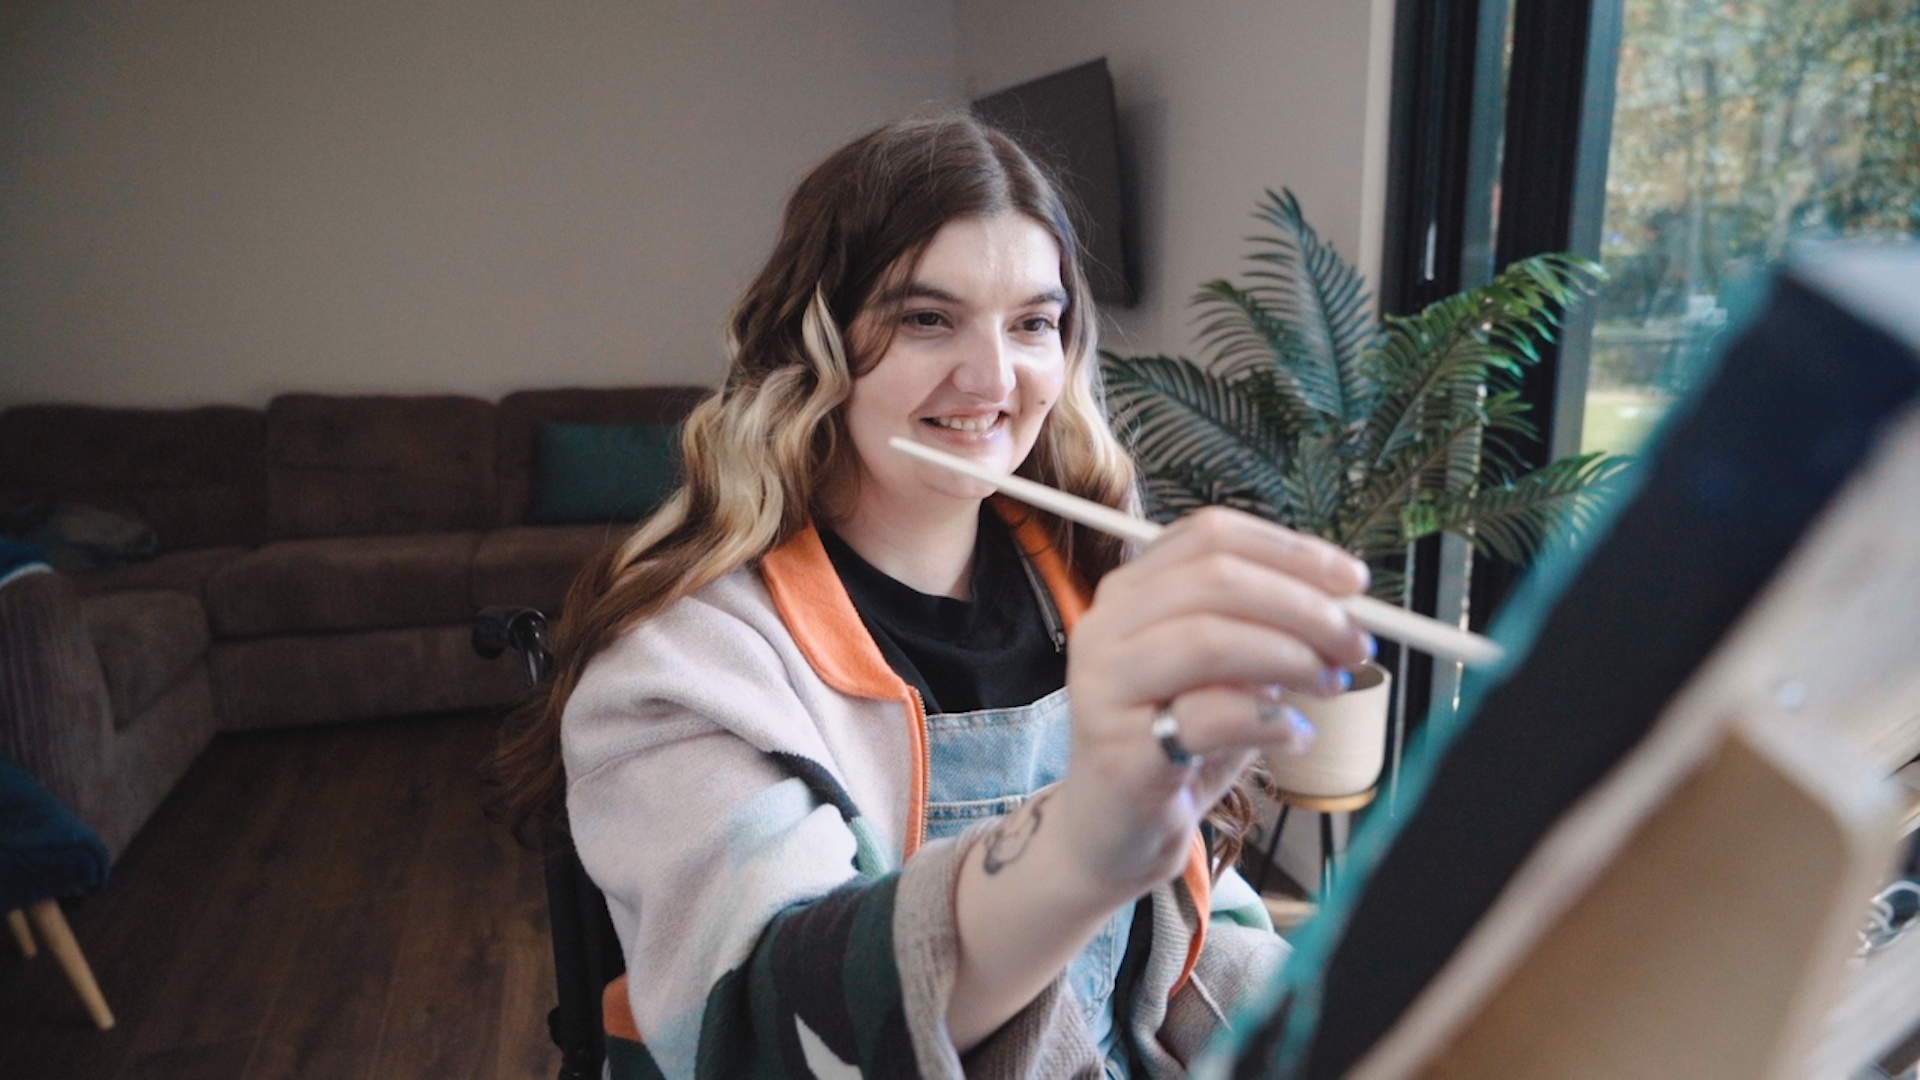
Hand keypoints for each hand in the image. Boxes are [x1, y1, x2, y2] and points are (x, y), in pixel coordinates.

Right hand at [1053, 507, 1373, 894]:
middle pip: (1216, 579)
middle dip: (1303, 606)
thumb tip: (1341, 606)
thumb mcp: (1224, 671)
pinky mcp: (1120, 750)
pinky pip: (1209, 717)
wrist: (1115, 829)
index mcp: (1130, 590)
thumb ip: (1264, 629)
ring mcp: (1104, 686)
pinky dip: (1271, 722)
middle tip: (1354, 642)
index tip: (1353, 582)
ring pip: (1209, 639)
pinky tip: (1296, 735)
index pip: (1211, 535)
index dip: (1290, 551)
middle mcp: (1105, 627)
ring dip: (1291, 657)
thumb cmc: (1175, 740)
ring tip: (1330, 685)